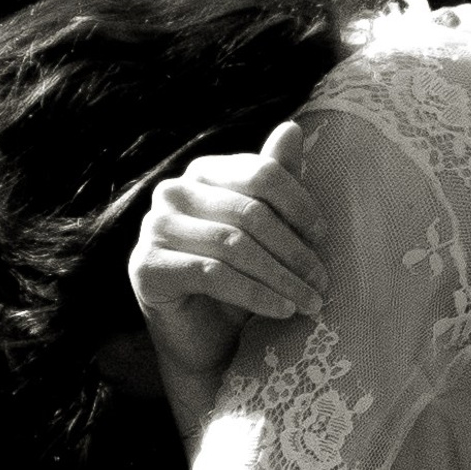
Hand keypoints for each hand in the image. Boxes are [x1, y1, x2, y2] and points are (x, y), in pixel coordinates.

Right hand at [128, 120, 327, 383]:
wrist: (206, 341)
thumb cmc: (242, 280)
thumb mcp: (267, 232)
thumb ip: (277, 182)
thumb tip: (292, 127)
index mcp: (204, 173)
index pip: (260, 173)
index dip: (299, 205)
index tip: (325, 239)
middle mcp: (172, 192)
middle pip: (249, 212)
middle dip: (294, 251)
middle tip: (323, 282)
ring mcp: (153, 228)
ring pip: (233, 245)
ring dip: (281, 278)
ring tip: (311, 302)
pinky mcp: (145, 267)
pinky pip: (212, 274)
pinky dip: (256, 295)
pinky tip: (283, 311)